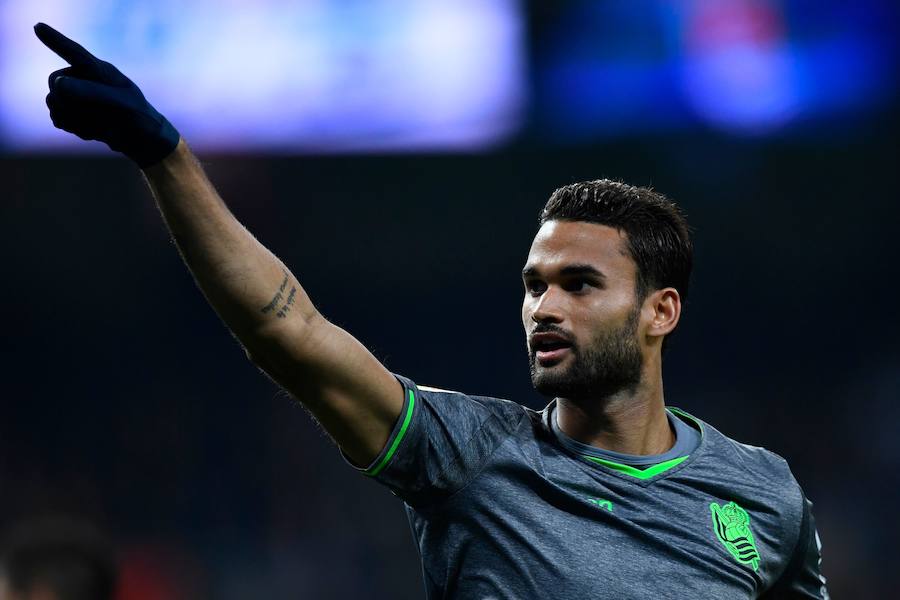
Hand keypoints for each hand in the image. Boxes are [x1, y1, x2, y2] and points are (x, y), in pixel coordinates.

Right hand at [34, 22, 179, 167]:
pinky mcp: (76, 113)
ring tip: (99, 124)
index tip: (38, 27)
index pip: (74, 52)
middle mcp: (86, 79)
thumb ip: (90, 91)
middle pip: (54, 81)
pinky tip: (94, 131)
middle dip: (67, 100)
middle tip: (94, 113)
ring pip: (53, 103)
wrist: (143, 141)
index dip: (55, 40)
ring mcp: (80, 96)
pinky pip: (59, 119)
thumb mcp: (120, 104)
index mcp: (100, 70)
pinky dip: (74, 128)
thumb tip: (58, 84)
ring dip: (73, 119)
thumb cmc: (138, 119)